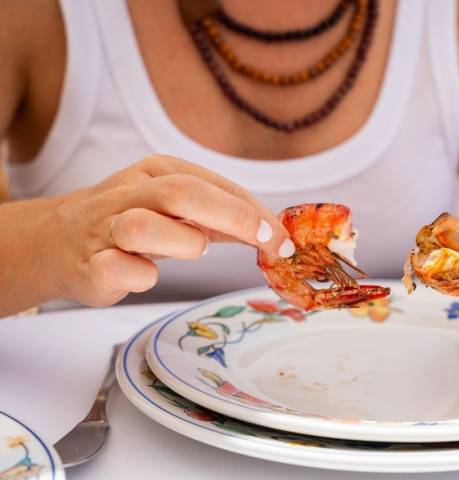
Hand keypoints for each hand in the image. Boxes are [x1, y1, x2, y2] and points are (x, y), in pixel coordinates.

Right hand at [41, 155, 294, 306]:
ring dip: (182, 244)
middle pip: (184, 193)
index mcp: (158, 171)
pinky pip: (119, 269)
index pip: (215, 185)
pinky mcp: (90, 264)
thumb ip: (221, 217)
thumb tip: (274, 233)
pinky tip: (146, 275)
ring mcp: (106, 227)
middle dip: (235, 217)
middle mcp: (132, 192)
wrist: (55, 241)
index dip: (255, 213)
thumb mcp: (175, 206)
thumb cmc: (128, 220)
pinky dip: (142, 276)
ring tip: (193, 251)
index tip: (283, 239)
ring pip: (145, 227)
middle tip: (268, 242)